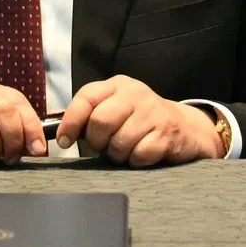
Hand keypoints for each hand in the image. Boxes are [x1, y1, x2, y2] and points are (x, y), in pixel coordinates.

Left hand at [56, 76, 223, 165]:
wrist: (185, 127)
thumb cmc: (140, 120)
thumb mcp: (116, 107)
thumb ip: (92, 114)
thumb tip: (61, 134)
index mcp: (117, 85)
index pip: (86, 97)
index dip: (70, 121)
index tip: (63, 142)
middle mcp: (135, 94)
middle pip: (100, 121)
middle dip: (96, 141)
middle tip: (102, 147)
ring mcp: (153, 113)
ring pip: (119, 142)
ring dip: (117, 154)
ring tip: (124, 149)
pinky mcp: (167, 134)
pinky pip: (139, 155)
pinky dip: (135, 161)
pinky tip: (141, 154)